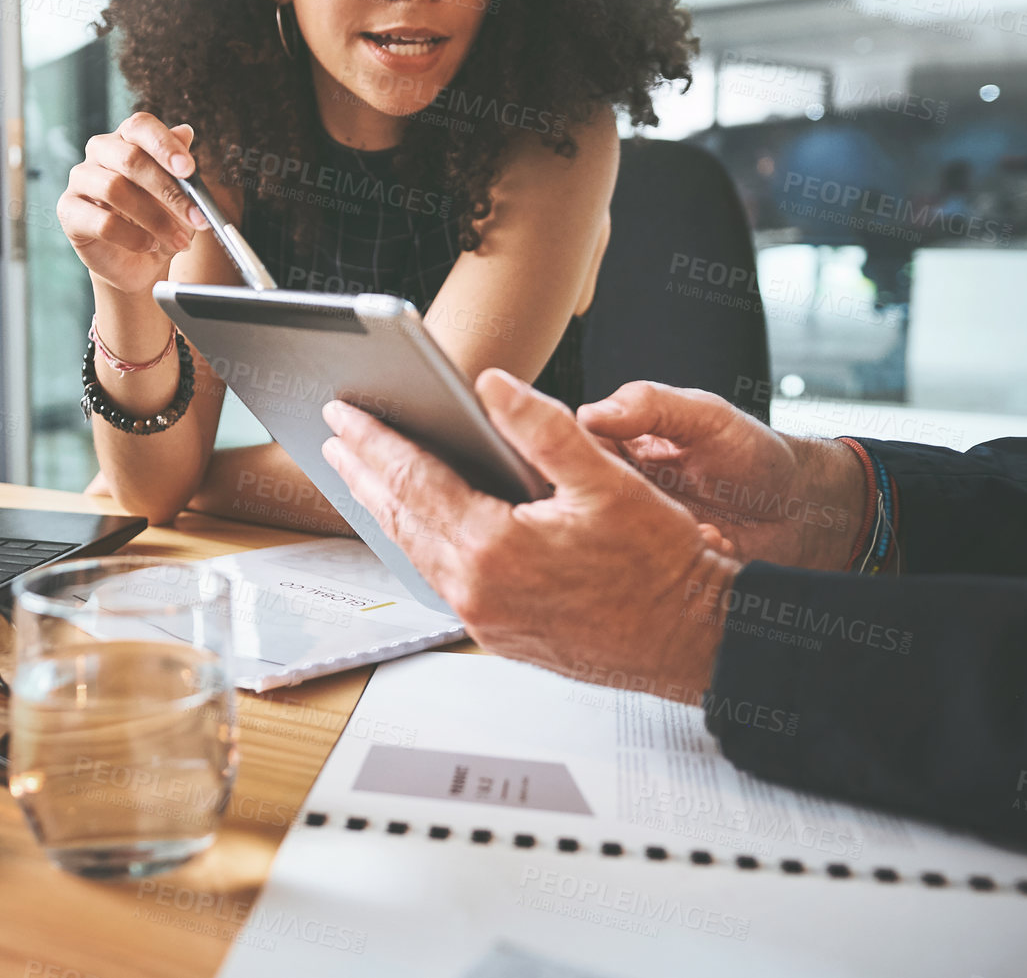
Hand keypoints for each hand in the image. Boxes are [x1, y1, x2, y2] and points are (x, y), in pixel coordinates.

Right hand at [57, 112, 207, 296]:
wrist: (136, 262)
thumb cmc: (158, 221)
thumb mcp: (179, 196)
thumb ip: (180, 168)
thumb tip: (186, 132)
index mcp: (127, 138)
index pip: (140, 126)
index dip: (165, 145)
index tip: (188, 169)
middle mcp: (100, 151)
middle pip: (130, 159)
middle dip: (168, 190)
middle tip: (196, 216)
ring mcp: (80, 179)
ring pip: (115, 189)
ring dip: (155, 219)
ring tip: (178, 239)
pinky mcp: (68, 211)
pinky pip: (102, 222)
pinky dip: (133, 237)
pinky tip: (149, 245)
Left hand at [321, 369, 739, 698]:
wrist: (690, 640)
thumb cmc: (661, 565)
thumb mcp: (608, 479)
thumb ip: (542, 428)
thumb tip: (492, 386)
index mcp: (494, 546)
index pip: (414, 479)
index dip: (375, 440)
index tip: (345, 412)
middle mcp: (476, 589)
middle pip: (400, 517)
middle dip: (364, 471)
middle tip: (336, 436)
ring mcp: (482, 617)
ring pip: (414, 552)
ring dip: (385, 508)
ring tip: (362, 474)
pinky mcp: (494, 633)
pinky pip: (439, 578)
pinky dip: (417, 541)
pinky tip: (416, 524)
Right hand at [577, 382, 866, 570]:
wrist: (801, 514)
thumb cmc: (756, 456)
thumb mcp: (707, 417)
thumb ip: (652, 405)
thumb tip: (589, 414)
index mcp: (616, 447)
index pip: (563, 450)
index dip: (561, 461)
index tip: (585, 469)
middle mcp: (613, 493)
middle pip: (568, 503)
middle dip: (591, 510)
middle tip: (638, 505)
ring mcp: (628, 537)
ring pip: (595, 546)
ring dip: (630, 543)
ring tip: (686, 525)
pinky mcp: (649, 575)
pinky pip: (631, 580)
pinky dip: (659, 570)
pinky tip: (700, 549)